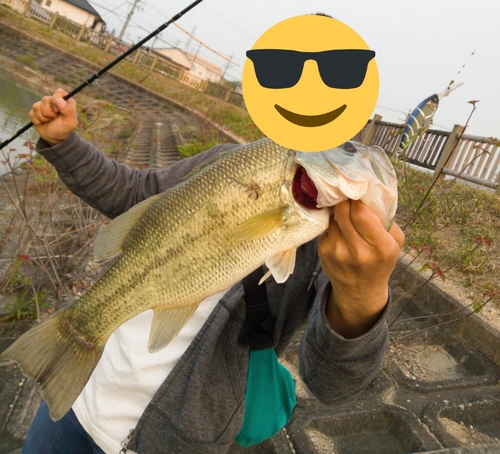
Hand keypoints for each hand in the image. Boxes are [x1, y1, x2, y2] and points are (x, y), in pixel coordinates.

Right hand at [29, 88, 77, 145]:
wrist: (54, 138)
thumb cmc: (64, 130)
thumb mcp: (70, 123)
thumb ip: (69, 111)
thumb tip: (60, 100)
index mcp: (66, 101)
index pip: (59, 92)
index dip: (56, 100)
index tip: (57, 110)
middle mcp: (55, 101)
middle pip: (46, 99)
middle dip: (48, 112)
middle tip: (54, 118)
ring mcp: (44, 105)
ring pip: (36, 106)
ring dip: (43, 117)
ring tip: (49, 121)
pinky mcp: (36, 111)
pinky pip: (32, 112)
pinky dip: (37, 120)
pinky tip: (43, 122)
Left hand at [318, 199, 404, 338]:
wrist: (360, 292)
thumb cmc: (380, 262)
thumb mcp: (394, 243)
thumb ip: (386, 219)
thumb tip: (370, 193)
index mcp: (382, 248)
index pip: (362, 214)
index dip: (358, 199)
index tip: (359, 191)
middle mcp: (358, 252)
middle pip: (343, 212)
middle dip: (345, 200)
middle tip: (349, 194)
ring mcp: (337, 252)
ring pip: (333, 217)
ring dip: (338, 211)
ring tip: (345, 211)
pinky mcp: (323, 252)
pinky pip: (327, 227)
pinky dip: (333, 223)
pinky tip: (339, 227)